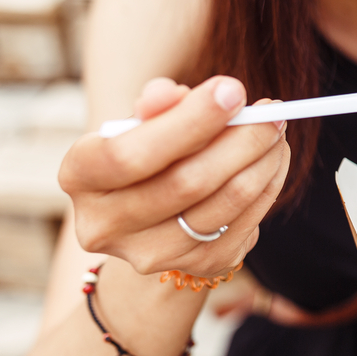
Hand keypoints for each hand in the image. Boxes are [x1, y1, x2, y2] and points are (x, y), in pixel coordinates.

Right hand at [60, 76, 289, 277]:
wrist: (155, 215)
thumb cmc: (150, 153)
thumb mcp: (144, 124)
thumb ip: (157, 105)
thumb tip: (169, 93)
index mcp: (80, 176)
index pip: (130, 154)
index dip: (188, 122)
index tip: (233, 90)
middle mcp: (106, 225)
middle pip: (187, 182)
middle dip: (240, 139)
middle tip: (271, 111)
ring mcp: (152, 254)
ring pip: (225, 202)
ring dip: (263, 160)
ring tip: (276, 129)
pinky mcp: (200, 265)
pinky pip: (247, 221)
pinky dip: (269, 184)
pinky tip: (275, 158)